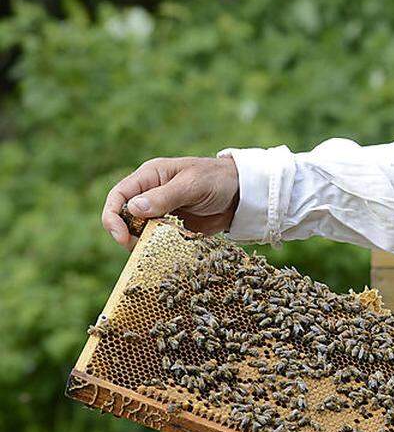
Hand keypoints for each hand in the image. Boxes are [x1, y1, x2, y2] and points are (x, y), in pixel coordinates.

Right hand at [101, 156, 239, 250]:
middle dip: (127, 234)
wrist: (243, 194)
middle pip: (125, 217)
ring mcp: (161, 213)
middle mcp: (150, 194)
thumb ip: (165, 196)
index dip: (113, 216)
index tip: (121, 236)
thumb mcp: (192, 185)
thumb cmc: (217, 179)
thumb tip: (133, 208)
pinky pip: (158, 241)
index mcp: (150, 177)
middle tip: (140, 248)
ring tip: (156, 251)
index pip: (118, 195)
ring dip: (143, 244)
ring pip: (140, 232)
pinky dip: (158, 249)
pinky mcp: (173, 228)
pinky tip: (167, 254)